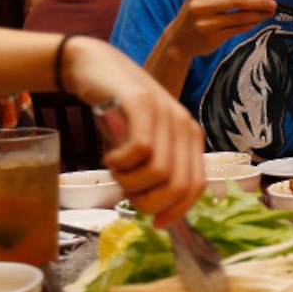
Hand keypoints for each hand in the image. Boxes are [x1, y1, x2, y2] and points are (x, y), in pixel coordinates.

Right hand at [63, 37, 206, 226]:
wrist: (96, 68)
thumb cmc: (119, 114)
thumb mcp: (143, 146)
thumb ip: (154, 173)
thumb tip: (156, 212)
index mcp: (190, 139)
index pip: (196, 187)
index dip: (177, 211)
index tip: (156, 223)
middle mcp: (184, 126)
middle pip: (179, 185)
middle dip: (149, 201)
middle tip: (127, 192)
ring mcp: (165, 113)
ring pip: (160, 172)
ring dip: (131, 182)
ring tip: (116, 168)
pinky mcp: (142, 103)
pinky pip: (140, 149)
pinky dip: (121, 162)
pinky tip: (110, 155)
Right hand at [167, 0, 277, 58]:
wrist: (178, 39)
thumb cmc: (198, 14)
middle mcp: (202, 4)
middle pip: (239, 0)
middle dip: (260, 1)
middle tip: (275, 3)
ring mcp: (206, 22)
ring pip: (240, 17)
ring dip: (258, 15)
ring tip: (269, 13)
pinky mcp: (211, 37)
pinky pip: (237, 29)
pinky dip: (250, 25)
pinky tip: (257, 22)